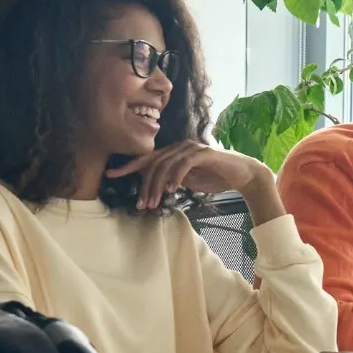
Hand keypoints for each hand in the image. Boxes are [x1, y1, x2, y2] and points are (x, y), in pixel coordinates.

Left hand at [109, 141, 281, 219]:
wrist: (243, 174)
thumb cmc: (216, 177)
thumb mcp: (189, 181)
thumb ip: (172, 180)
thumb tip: (156, 187)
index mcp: (174, 152)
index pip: (147, 159)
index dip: (128, 167)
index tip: (110, 174)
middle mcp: (180, 146)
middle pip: (153, 164)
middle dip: (144, 186)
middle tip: (142, 205)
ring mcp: (191, 148)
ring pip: (165, 165)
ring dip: (157, 186)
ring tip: (154, 203)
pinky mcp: (203, 153)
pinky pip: (183, 164)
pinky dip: (175, 177)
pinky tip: (172, 190)